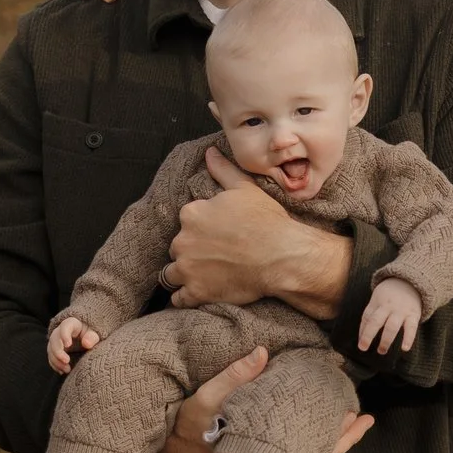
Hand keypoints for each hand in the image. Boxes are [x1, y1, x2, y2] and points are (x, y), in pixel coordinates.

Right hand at [48, 315, 99, 372]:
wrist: (88, 339)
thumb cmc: (92, 335)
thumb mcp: (96, 334)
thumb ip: (92, 337)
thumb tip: (86, 343)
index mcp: (72, 323)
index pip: (65, 326)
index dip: (64, 335)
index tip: (68, 345)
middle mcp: (61, 331)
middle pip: (54, 339)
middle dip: (58, 351)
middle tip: (67, 361)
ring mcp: (57, 341)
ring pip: (50, 349)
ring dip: (56, 360)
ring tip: (67, 370)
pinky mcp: (55, 350)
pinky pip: (51, 357)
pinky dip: (55, 365)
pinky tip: (62, 371)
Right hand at [161, 346, 374, 452]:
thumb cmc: (188, 433)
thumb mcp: (205, 401)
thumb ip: (234, 376)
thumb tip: (263, 352)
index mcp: (266, 443)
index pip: (310, 433)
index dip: (333, 420)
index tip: (348, 399)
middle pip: (321, 451)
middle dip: (342, 431)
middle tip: (364, 414)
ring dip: (335, 440)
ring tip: (356, 421)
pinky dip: (318, 447)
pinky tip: (323, 433)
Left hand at [163, 149, 348, 317]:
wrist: (280, 255)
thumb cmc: (265, 221)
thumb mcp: (245, 189)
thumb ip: (222, 170)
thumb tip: (209, 153)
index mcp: (192, 213)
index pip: (186, 221)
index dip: (200, 228)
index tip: (215, 235)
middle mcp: (183, 240)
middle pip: (178, 247)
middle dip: (190, 251)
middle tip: (213, 256)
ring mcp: (188, 268)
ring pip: (172, 273)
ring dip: (183, 274)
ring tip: (201, 276)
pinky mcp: (196, 292)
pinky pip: (179, 299)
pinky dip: (185, 298)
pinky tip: (197, 295)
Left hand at [358, 276, 424, 352]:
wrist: (411, 281)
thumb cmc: (390, 295)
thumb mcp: (378, 299)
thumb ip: (370, 315)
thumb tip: (361, 336)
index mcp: (377, 302)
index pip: (366, 318)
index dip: (362, 331)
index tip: (361, 344)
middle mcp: (387, 306)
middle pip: (376, 321)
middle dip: (368, 335)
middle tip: (363, 348)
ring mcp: (401, 310)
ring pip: (391, 326)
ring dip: (385, 340)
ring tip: (381, 351)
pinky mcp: (413, 314)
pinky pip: (411, 328)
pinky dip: (408, 339)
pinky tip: (405, 349)